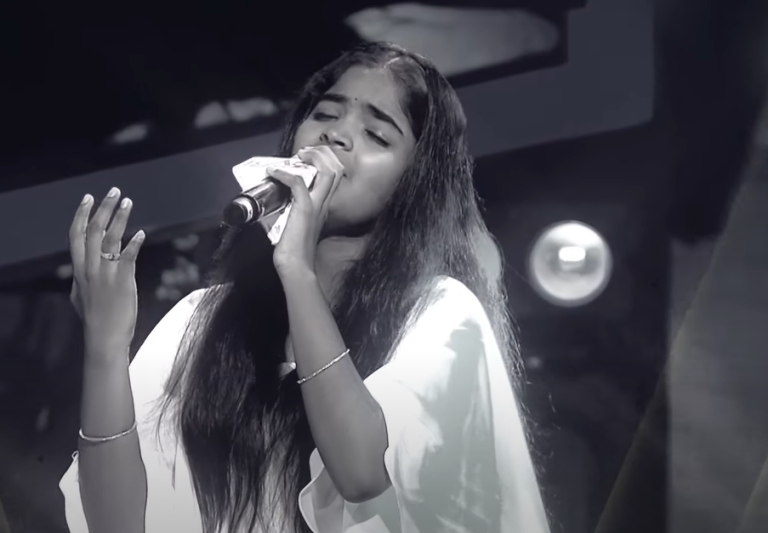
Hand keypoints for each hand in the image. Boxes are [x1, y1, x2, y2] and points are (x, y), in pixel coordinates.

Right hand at [69, 188, 145, 356]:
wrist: (104, 337)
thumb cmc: (94, 319)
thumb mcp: (80, 296)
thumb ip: (81, 280)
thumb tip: (79, 273)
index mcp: (79, 270)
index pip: (76, 236)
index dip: (82, 215)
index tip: (88, 199)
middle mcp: (90, 268)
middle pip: (93, 230)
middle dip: (103, 208)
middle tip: (113, 192)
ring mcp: (106, 273)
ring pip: (110, 238)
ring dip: (119, 218)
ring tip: (127, 202)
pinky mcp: (123, 280)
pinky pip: (128, 256)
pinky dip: (134, 243)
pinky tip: (141, 233)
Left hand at [268, 146, 343, 275]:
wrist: (295, 266)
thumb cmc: (293, 250)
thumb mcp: (297, 224)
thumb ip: (294, 211)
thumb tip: (278, 200)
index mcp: (324, 206)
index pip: (334, 176)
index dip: (323, 161)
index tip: (304, 159)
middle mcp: (324, 204)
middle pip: (336, 169)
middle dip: (322, 154)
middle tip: (304, 152)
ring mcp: (316, 206)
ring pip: (327, 172)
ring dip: (312, 158)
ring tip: (297, 156)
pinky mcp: (304, 209)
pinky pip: (298, 183)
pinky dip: (285, 174)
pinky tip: (273, 172)